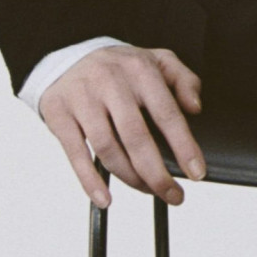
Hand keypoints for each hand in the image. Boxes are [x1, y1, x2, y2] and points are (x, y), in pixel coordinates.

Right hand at [38, 45, 204, 208]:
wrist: (66, 57)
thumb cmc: (119, 67)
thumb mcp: (157, 60)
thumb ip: (183, 80)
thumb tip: (195, 108)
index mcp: (140, 70)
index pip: (167, 113)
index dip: (183, 146)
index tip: (196, 172)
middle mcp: (111, 83)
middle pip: (136, 137)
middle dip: (157, 173)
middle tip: (173, 194)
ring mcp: (83, 99)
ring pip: (108, 149)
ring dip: (130, 178)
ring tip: (147, 190)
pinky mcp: (60, 115)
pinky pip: (76, 154)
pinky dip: (90, 181)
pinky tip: (105, 199)